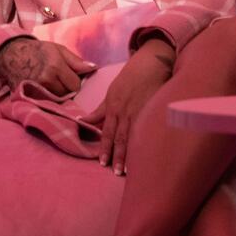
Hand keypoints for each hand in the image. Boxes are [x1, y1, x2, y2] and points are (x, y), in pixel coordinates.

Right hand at [0, 37, 95, 95]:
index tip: (69, 76)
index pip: (75, 85)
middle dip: (66, 89)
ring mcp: (36, 90)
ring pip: (57, 100)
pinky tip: (43, 90)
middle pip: (67, 95)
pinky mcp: (28, 96)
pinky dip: (47, 99)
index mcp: (55, 67)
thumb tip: (93, 68)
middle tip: (58, 79)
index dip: (74, 81)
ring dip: (57, 95)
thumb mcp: (58, 49)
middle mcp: (46, 80)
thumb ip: (76, 61)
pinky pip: (45, 103)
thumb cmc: (37, 50)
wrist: (11, 54)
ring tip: (50, 84)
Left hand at [81, 38, 174, 175]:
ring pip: (132, 136)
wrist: (149, 63)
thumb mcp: (110, 93)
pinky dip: (145, 140)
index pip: (107, 132)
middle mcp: (124, 111)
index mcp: (112, 107)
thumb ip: (99, 111)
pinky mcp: (152, 109)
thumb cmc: (129, 78)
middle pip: (119, 137)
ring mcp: (139, 111)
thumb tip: (83, 121)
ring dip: (129, 153)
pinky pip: (147, 128)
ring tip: (128, 169)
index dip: (105, 148)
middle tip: (115, 172)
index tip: (102, 162)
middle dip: (117, 155)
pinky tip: (146, 152)